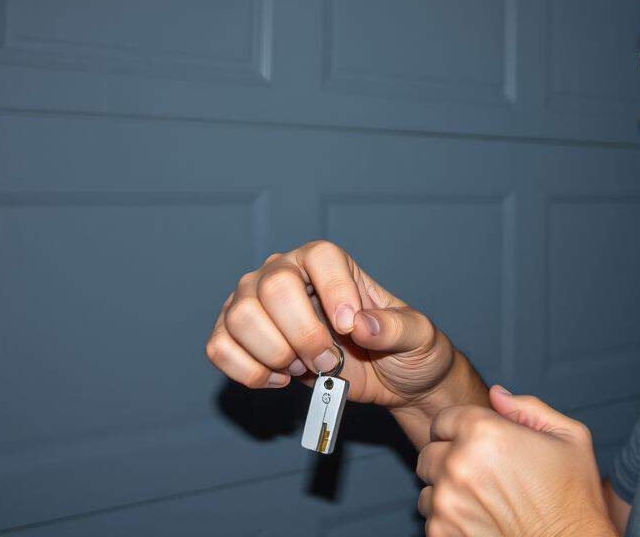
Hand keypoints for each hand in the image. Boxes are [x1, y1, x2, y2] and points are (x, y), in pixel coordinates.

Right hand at [206, 240, 472, 412]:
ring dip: (275, 354)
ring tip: (303, 368)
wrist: (390, 383)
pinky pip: (220, 347)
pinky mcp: (238, 338)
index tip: (350, 326)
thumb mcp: (419, 336)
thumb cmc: (405, 350)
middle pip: (272, 287)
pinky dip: (248, 371)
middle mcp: (286, 273)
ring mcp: (255, 304)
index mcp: (329, 263)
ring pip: (240, 317)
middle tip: (329, 360)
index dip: (333, 290)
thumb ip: (397, 327)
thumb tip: (361, 323)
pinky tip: (279, 379)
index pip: (319, 256)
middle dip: (302, 335)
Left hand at [416, 385, 615, 536]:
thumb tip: (496, 394)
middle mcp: (459, 465)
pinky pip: (431, 520)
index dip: (459, 431)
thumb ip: (528, 408)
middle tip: (481, 475)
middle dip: (449, 461)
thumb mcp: (568, 437)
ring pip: (428, 490)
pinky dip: (450, 521)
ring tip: (482, 501)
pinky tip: (481, 520)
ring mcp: (447, 503)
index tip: (475, 445)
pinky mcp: (443, 534)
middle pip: (429, 454)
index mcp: (484, 433)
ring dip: (447, 493)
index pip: (442, 421)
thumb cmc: (573, 497)